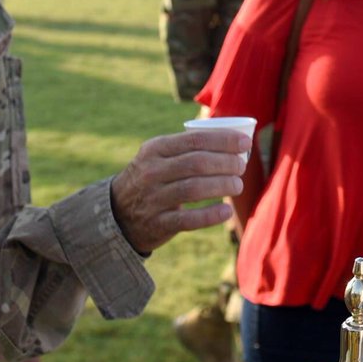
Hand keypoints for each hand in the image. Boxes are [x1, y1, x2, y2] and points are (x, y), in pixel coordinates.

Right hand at [111, 130, 247, 253]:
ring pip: (194, 189)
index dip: (224, 140)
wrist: (117, 213)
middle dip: (226, 163)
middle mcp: (151, 172)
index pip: (195, 140)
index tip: (245, 143)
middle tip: (241, 166)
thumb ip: (187, 147)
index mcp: (155, 149)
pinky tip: (226, 211)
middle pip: (197, 163)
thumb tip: (232, 138)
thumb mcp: (158, 157)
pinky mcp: (157, 223)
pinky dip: (210, 216)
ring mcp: (153, 198)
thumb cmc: (152, 179)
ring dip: (221, 186)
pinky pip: (188, 219)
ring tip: (237, 185)